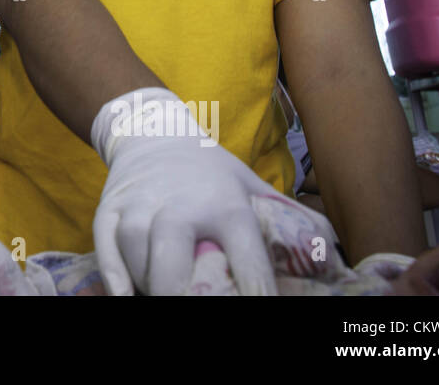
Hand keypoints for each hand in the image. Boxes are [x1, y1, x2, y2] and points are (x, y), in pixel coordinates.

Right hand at [90, 87, 278, 295]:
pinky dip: (114, 275)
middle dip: (182, 297)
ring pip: (138, 258)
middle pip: (173, 263)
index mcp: (226, 205)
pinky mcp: (110, 208)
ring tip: (167, 294)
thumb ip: (289, 221)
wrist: (154, 131)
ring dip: (150, 285)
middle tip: (194, 303)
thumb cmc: (210, 171)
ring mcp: (140, 206)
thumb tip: (333, 256)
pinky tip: (126, 295)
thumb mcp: (251, 187)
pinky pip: (105, 248)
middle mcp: (181, 206)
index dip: (256, 292)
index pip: (245, 260)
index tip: (259, 307)